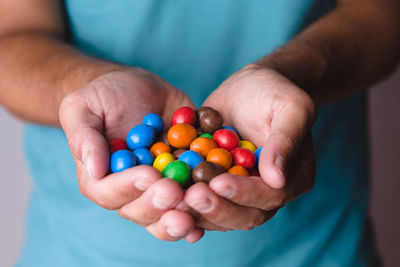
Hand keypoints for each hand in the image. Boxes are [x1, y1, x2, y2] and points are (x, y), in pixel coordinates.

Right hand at [59, 68, 202, 242]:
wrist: (141, 89)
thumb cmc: (106, 96)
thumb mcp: (84, 107)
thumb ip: (83, 136)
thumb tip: (92, 168)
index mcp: (101, 177)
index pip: (108, 193)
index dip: (128, 188)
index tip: (148, 174)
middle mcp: (129, 190)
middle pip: (140, 211)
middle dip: (158, 204)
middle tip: (175, 192)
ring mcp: (158, 188)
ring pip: (166, 214)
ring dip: (181, 216)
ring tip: (195, 208)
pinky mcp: (183, 180)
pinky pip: (192, 202)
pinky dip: (202, 211)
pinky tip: (210, 215)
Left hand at [184, 66, 316, 230]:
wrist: (248, 88)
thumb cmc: (274, 92)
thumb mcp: (290, 107)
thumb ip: (285, 140)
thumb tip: (276, 179)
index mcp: (292, 179)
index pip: (270, 196)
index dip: (245, 193)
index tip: (220, 183)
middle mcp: (266, 193)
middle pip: (244, 215)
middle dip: (217, 208)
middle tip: (191, 196)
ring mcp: (238, 191)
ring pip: (218, 214)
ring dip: (195, 209)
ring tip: (173, 195)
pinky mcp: (215, 185)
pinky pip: (199, 198)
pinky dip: (181, 198)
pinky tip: (163, 191)